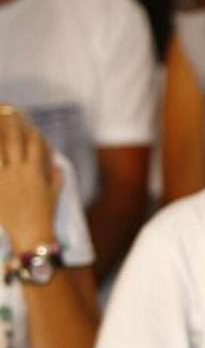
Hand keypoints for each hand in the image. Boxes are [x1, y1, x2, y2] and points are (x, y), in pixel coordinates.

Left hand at [0, 105, 59, 251]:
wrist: (30, 235)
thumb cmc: (45, 216)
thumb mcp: (55, 196)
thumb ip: (56, 177)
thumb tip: (56, 164)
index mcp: (35, 173)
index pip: (35, 145)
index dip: (33, 132)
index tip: (30, 123)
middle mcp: (19, 172)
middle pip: (14, 142)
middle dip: (12, 126)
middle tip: (9, 113)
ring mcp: (4, 179)